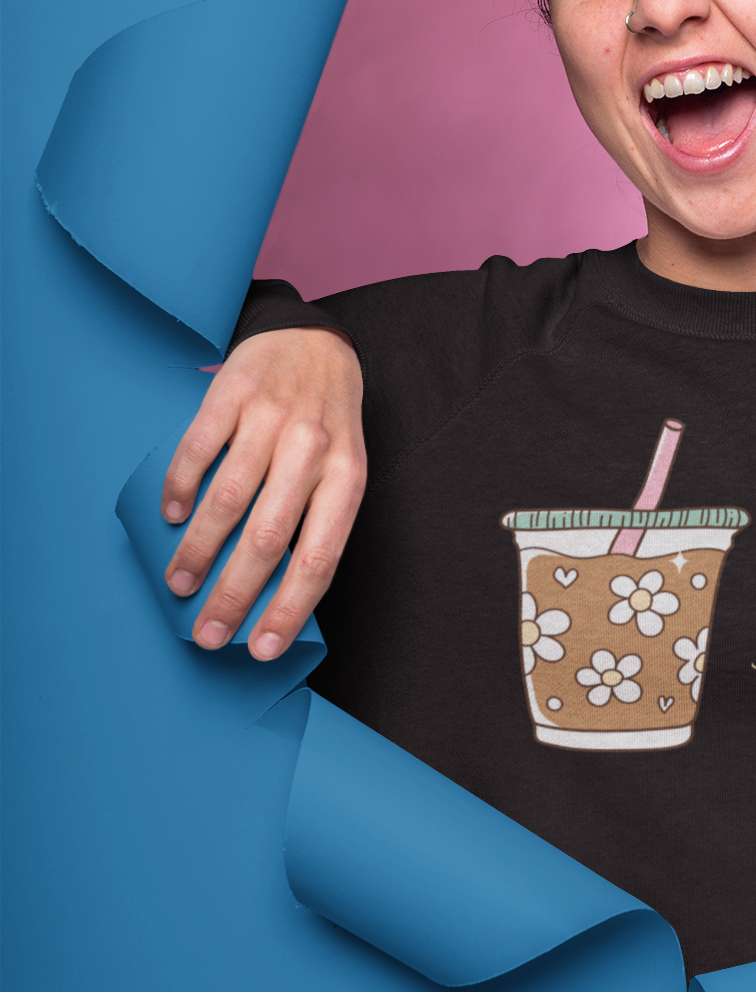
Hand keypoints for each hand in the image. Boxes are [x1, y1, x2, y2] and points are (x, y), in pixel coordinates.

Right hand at [161, 328, 365, 659]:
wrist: (313, 342)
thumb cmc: (328, 424)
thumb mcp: (342, 469)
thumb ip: (318, 520)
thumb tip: (278, 596)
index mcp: (348, 477)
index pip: (320, 558)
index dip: (289, 609)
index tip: (260, 649)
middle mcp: (313, 448)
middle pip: (268, 539)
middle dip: (233, 596)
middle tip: (207, 633)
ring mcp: (272, 419)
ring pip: (228, 501)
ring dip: (198, 552)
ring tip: (180, 583)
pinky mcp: (232, 394)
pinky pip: (198, 451)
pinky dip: (180, 489)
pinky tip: (171, 517)